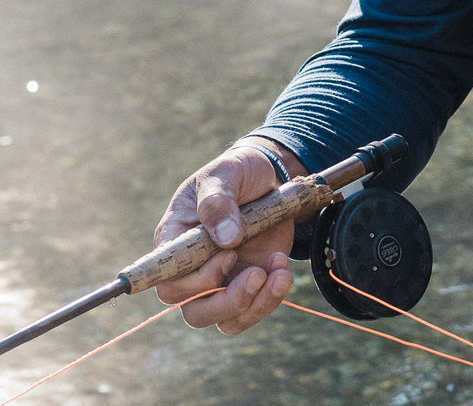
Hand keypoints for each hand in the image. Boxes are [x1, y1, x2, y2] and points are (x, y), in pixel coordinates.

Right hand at [154, 143, 303, 333]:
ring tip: (279, 270)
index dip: (197, 281)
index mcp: (175, 242)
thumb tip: (226, 239)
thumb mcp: (224, 173)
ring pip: (226, 319)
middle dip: (228, 301)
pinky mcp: (249, 282)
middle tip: (257, 272)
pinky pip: (252, 310)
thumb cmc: (235, 172)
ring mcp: (223, 280)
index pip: (169, 283)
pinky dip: (271, 298)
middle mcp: (194, 270)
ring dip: (255, 303)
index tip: (228, 254)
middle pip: (195, 312)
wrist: (266, 176)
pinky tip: (284, 271)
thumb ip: (218, 201)